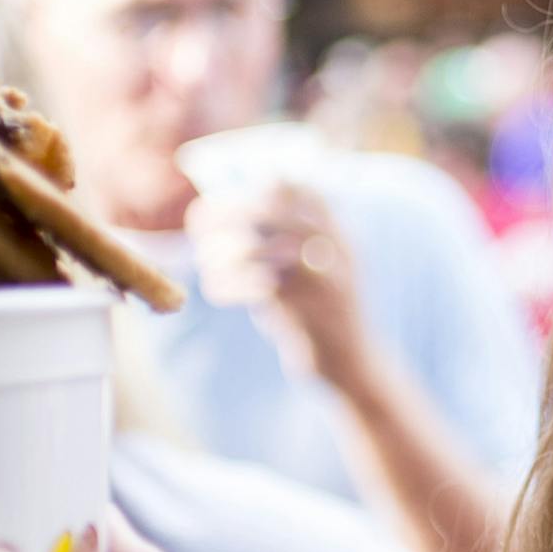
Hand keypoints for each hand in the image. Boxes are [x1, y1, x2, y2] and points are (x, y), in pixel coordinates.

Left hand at [187, 184, 368, 384]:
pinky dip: (227, 285)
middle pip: (269, 211)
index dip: (260, 186)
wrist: (354, 365)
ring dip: (220, 251)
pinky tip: (215, 290)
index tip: (230, 196)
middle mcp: (333, 250)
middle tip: (198, 221)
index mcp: (339, 235)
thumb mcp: (318, 271)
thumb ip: (289, 241)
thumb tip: (237, 212)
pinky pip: (251, 288)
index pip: (302, 190)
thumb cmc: (322, 316)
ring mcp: (319, 279)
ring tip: (206, 259)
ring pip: (255, 247)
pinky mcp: (302, 311)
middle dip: (227, 212)